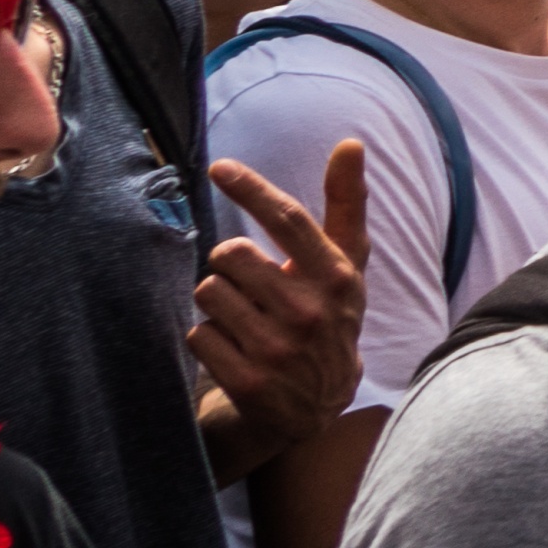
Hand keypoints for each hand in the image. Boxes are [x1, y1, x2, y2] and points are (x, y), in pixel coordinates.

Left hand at [188, 141, 369, 474]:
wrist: (318, 405)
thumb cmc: (327, 316)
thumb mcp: (345, 266)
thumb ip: (346, 205)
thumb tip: (350, 143)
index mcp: (337, 277)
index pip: (289, 220)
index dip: (251, 188)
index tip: (218, 167)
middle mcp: (311, 311)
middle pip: (230, 254)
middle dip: (229, 265)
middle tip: (248, 284)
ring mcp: (279, 348)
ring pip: (208, 293)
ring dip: (217, 303)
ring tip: (243, 319)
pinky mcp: (249, 381)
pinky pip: (198, 335)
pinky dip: (208, 339)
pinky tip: (234, 349)